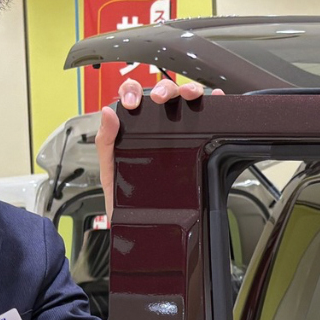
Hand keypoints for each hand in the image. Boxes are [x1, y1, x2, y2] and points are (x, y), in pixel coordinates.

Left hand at [98, 75, 218, 211]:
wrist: (148, 230)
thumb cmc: (126, 202)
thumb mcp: (109, 171)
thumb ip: (106, 142)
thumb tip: (107, 114)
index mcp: (132, 129)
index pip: (132, 97)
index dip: (132, 92)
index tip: (132, 104)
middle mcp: (155, 128)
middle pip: (163, 94)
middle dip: (164, 89)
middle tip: (160, 99)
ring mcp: (177, 135)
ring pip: (184, 101)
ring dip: (187, 91)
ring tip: (188, 96)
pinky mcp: (196, 144)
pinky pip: (206, 117)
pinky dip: (212, 103)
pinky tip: (213, 98)